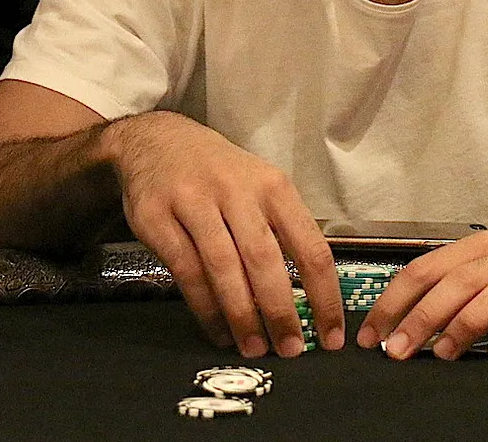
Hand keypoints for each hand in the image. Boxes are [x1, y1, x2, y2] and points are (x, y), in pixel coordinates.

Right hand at [111, 112, 343, 358]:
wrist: (155, 139)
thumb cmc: (218, 172)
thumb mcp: (259, 185)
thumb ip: (283, 230)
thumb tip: (312, 296)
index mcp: (272, 186)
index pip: (310, 246)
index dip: (324, 296)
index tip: (331, 334)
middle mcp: (236, 190)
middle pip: (265, 260)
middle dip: (281, 312)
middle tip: (290, 349)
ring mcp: (194, 202)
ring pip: (224, 269)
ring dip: (242, 316)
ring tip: (253, 347)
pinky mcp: (158, 218)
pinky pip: (187, 272)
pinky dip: (205, 308)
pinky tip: (218, 330)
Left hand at [355, 231, 487, 360]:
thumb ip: (455, 291)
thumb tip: (401, 323)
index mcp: (485, 249)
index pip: (429, 268)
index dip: (396, 300)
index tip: (372, 334)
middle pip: (462, 280)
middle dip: (424, 315)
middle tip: (398, 350)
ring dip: (468, 322)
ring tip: (443, 353)